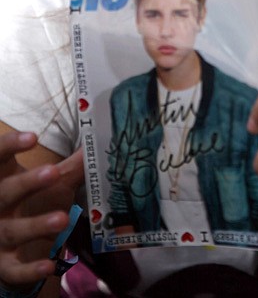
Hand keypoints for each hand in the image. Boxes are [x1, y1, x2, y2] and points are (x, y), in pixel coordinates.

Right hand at [0, 130, 83, 287]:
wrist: (8, 246)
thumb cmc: (31, 203)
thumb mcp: (48, 181)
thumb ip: (71, 165)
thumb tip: (98, 144)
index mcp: (3, 179)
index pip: (0, 158)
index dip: (11, 145)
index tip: (33, 137)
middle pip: (6, 192)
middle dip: (27, 182)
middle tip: (53, 172)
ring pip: (12, 231)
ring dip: (36, 225)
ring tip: (63, 219)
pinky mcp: (3, 265)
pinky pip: (14, 269)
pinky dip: (30, 269)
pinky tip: (49, 265)